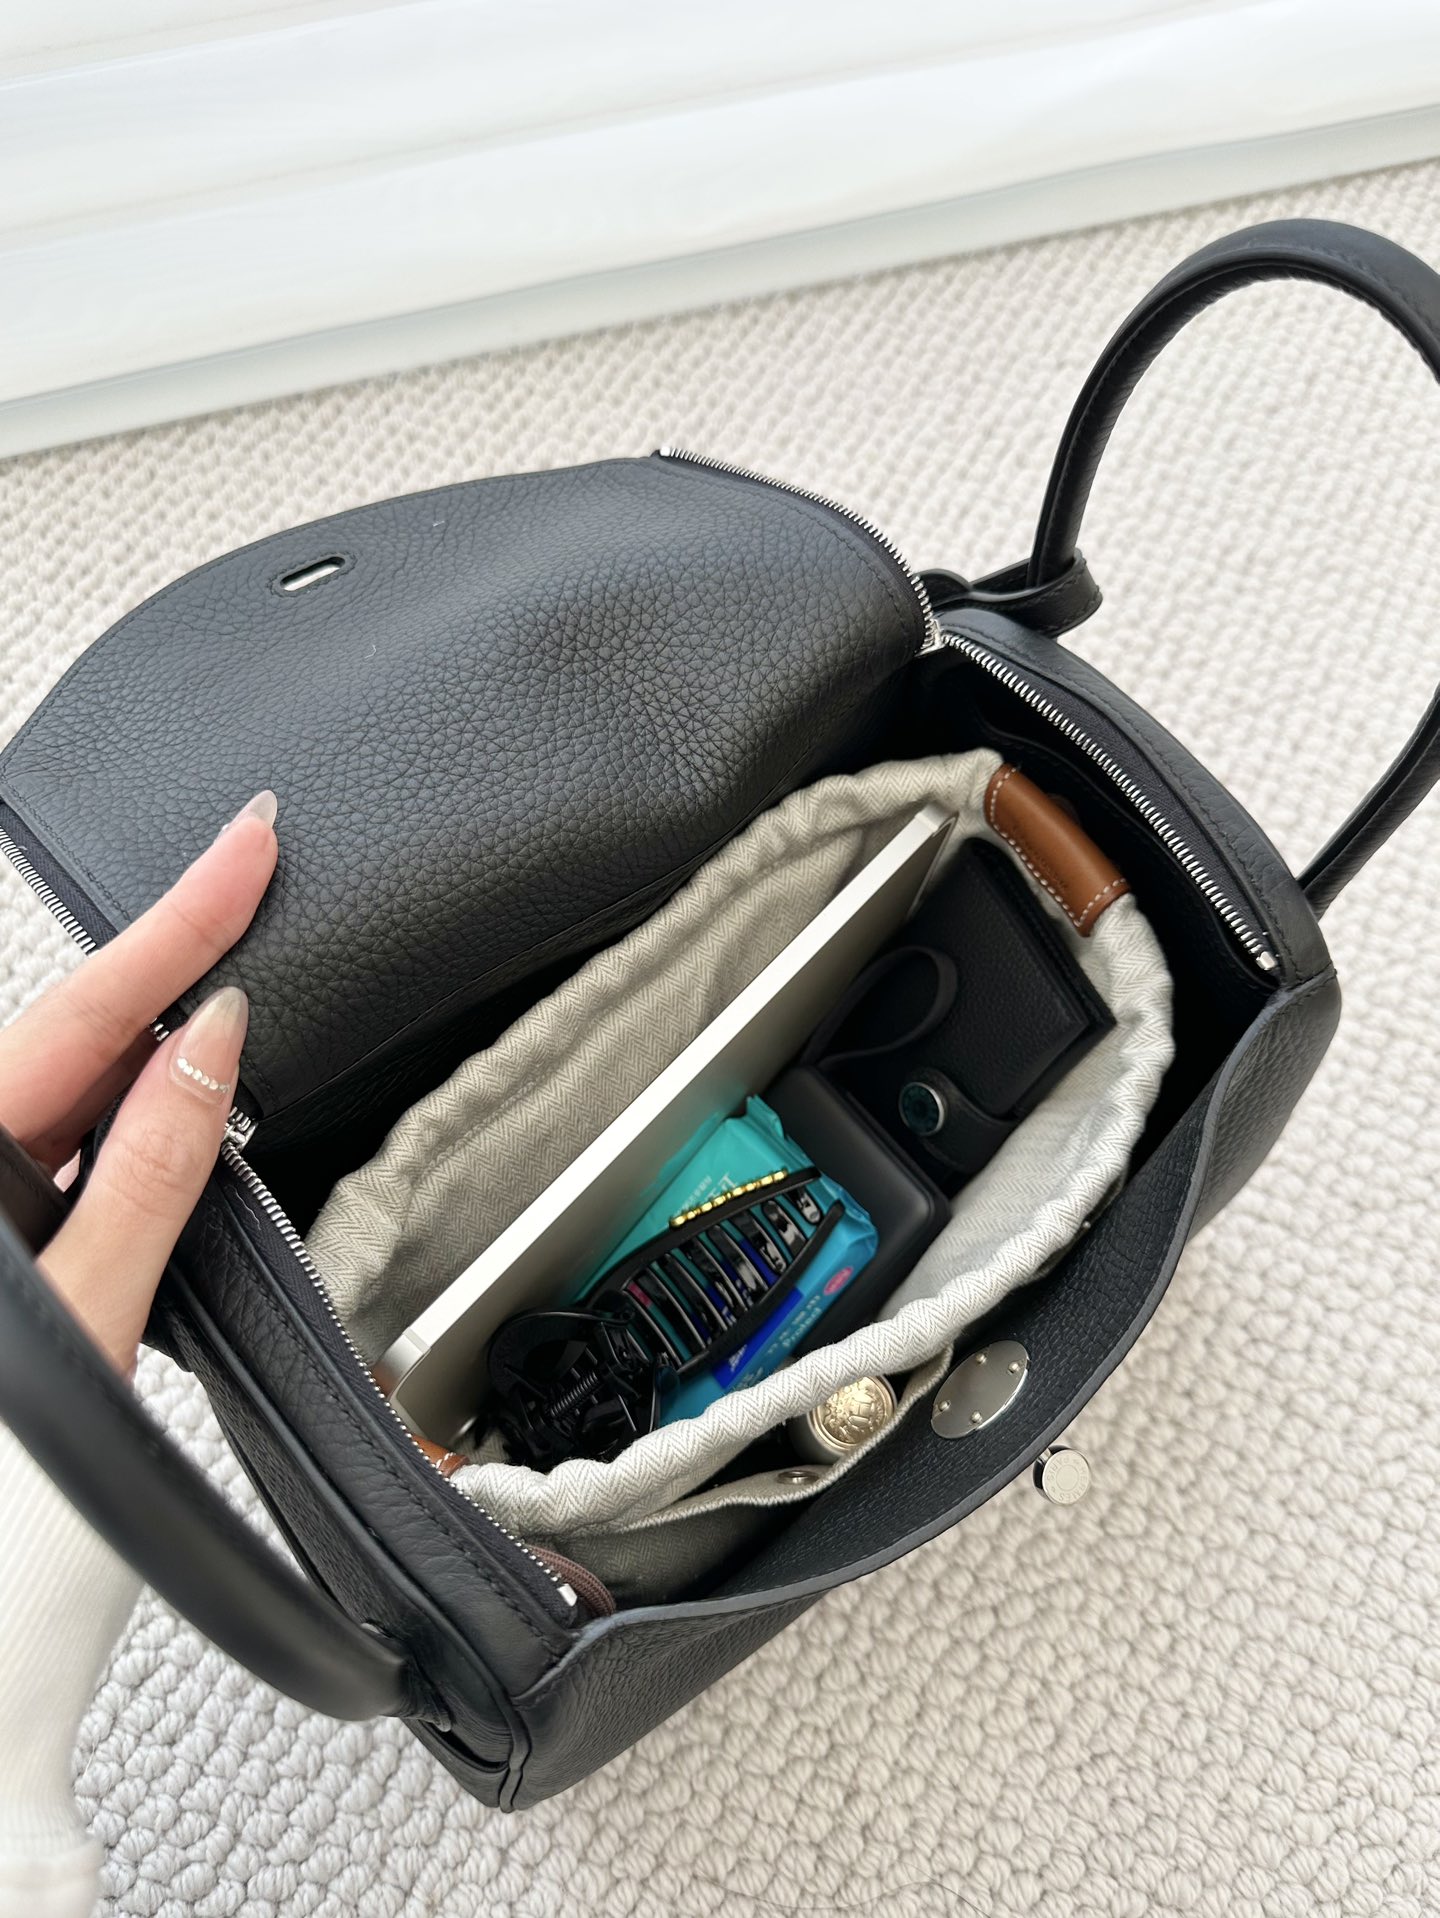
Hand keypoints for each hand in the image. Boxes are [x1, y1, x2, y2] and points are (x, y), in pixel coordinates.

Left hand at [0, 792, 278, 1372]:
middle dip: (168, 969)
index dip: (177, 920)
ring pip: (70, 1092)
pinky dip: (131, 1124)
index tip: (243, 843)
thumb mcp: (86, 1319)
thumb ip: (150, 1171)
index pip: (81, 1014)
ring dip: (154, 1057)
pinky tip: (176, 1109)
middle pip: (71, 1039)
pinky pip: (67, 1149)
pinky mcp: (0, 1244)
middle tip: (251, 877)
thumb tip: (208, 1046)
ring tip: (229, 1003)